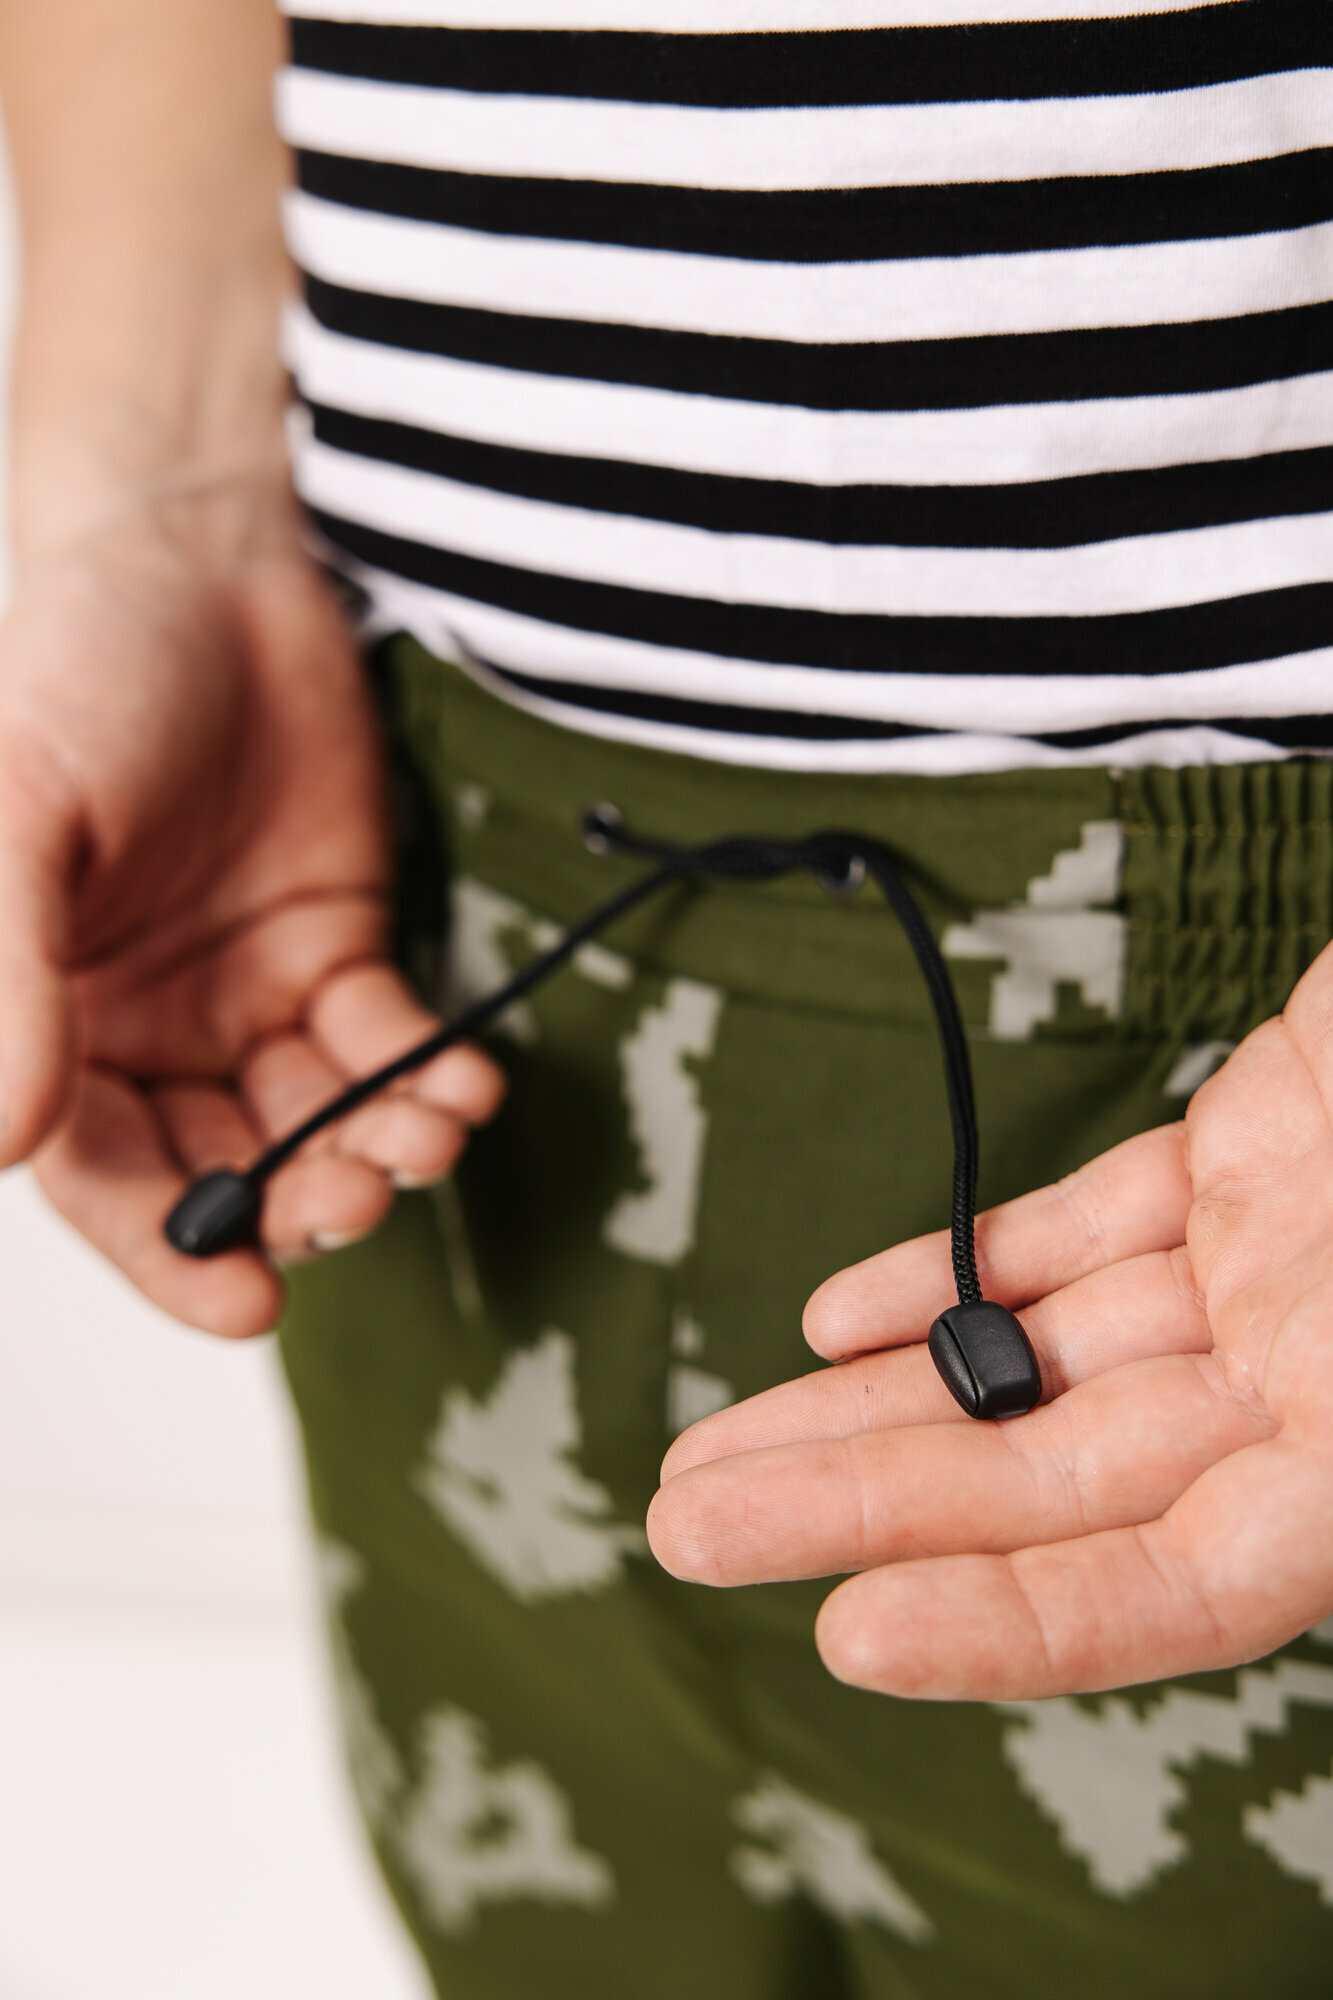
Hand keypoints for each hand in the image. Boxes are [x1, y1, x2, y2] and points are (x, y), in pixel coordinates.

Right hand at [0, 496, 501, 1337]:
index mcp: (41, 1018)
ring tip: (425, 1136)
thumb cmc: (75, 665)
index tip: (247, 1303)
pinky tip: (462, 1079)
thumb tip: (5, 1143)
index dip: (167, 1252)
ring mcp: (244, 997)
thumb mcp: (16, 816)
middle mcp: (141, 1032)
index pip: (99, 1174)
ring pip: (312, 1120)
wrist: (202, 559)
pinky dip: (426, 1073)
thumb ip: (3, 977)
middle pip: (219, 1167)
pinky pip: (383, 1043)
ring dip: (375, 1146)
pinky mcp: (336, 950)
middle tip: (357, 1195)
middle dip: (294, 1200)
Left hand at [648, 947, 1332, 1698]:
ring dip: (870, 1400)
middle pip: (1057, 1476)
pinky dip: (960, 1274)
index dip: (1021, 1625)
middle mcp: (1322, 1384)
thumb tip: (1247, 1519)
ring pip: (1036, 1360)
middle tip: (680, 1525)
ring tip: (712, 1448)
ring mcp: (1276, 1271)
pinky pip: (1077, 1235)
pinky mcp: (1244, 1160)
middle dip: (865, 1504)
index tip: (844, 1630)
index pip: (1180, 1583)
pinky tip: (835, 1320)